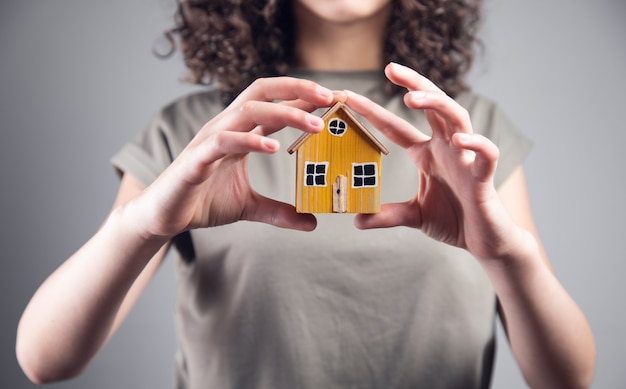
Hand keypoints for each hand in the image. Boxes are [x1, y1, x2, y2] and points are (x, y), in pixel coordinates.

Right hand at [129, 77, 334, 238]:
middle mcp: (226, 127)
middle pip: (263, 92)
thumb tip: (312, 222)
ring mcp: (210, 139)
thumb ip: (280, 211)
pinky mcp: (196, 159)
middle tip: (332, 97)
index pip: (275, 104)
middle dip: (298, 89)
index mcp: (240, 132)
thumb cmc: (203, 202)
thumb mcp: (250, 208)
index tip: (336, 99)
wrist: (164, 217)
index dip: (304, 97)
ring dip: (284, 113)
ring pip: (248, 111)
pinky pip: (224, 141)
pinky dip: (249, 140)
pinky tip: (273, 147)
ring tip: (314, 125)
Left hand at [345, 63, 524, 259]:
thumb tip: (357, 220)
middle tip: (389, 68)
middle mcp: (447, 148)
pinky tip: (458, 140)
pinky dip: (475, 143)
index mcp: (428, 154)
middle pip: (432, 105)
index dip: (373, 111)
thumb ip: (387, 215)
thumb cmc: (454, 222)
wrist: (485, 242)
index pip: (396, 127)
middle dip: (413, 83)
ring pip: (457, 118)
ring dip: (437, 103)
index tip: (348, 97)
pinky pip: (486, 153)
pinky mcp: (484, 176)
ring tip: (412, 97)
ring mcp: (466, 158)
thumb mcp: (414, 217)